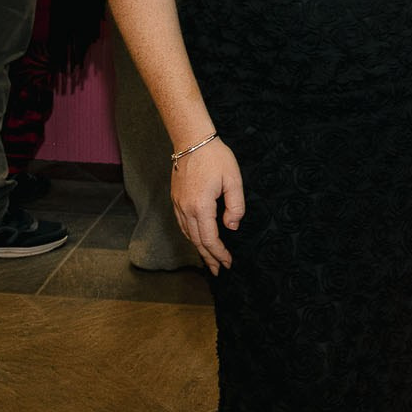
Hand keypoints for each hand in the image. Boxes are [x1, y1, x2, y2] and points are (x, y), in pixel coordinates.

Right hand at [170, 136, 244, 275]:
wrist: (192, 140)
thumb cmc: (216, 157)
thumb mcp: (234, 180)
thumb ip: (235, 206)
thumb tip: (231, 227)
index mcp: (201, 206)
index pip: (210, 239)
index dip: (219, 253)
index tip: (228, 262)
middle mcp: (186, 209)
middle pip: (197, 241)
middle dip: (208, 257)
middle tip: (218, 270)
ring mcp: (178, 204)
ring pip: (187, 234)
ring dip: (199, 248)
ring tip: (209, 259)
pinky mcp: (176, 199)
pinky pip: (182, 224)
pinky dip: (190, 236)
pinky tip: (197, 239)